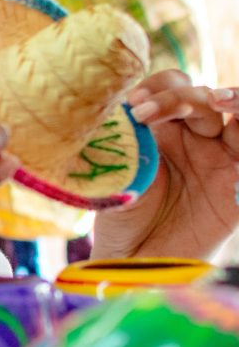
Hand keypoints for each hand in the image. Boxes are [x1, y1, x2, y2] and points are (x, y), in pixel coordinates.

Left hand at [91, 70, 238, 260]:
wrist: (134, 261)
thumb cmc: (120, 215)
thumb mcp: (118, 170)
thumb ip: (126, 139)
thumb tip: (125, 108)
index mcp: (164, 126)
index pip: (174, 84)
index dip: (160, 86)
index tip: (133, 103)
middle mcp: (196, 138)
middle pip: (204, 98)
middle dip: (177, 98)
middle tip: (144, 113)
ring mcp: (221, 160)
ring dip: (232, 100)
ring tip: (213, 100)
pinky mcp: (238, 187)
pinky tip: (234, 123)